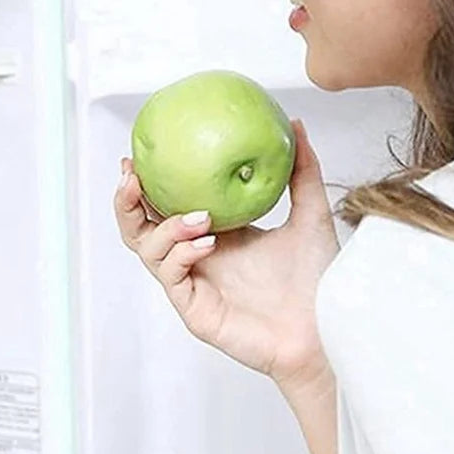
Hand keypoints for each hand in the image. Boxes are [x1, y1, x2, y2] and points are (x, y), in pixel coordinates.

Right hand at [114, 120, 338, 391]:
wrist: (326, 329)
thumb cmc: (319, 281)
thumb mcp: (310, 215)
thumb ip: (302, 172)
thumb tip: (295, 124)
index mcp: (213, 235)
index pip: (163, 206)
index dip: (143, 183)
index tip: (139, 155)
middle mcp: (195, 258)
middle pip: (139, 229)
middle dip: (127, 202)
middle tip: (133, 177)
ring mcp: (192, 284)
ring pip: (148, 250)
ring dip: (165, 227)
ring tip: (199, 216)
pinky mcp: (195, 310)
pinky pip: (171, 277)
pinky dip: (180, 254)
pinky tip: (206, 243)